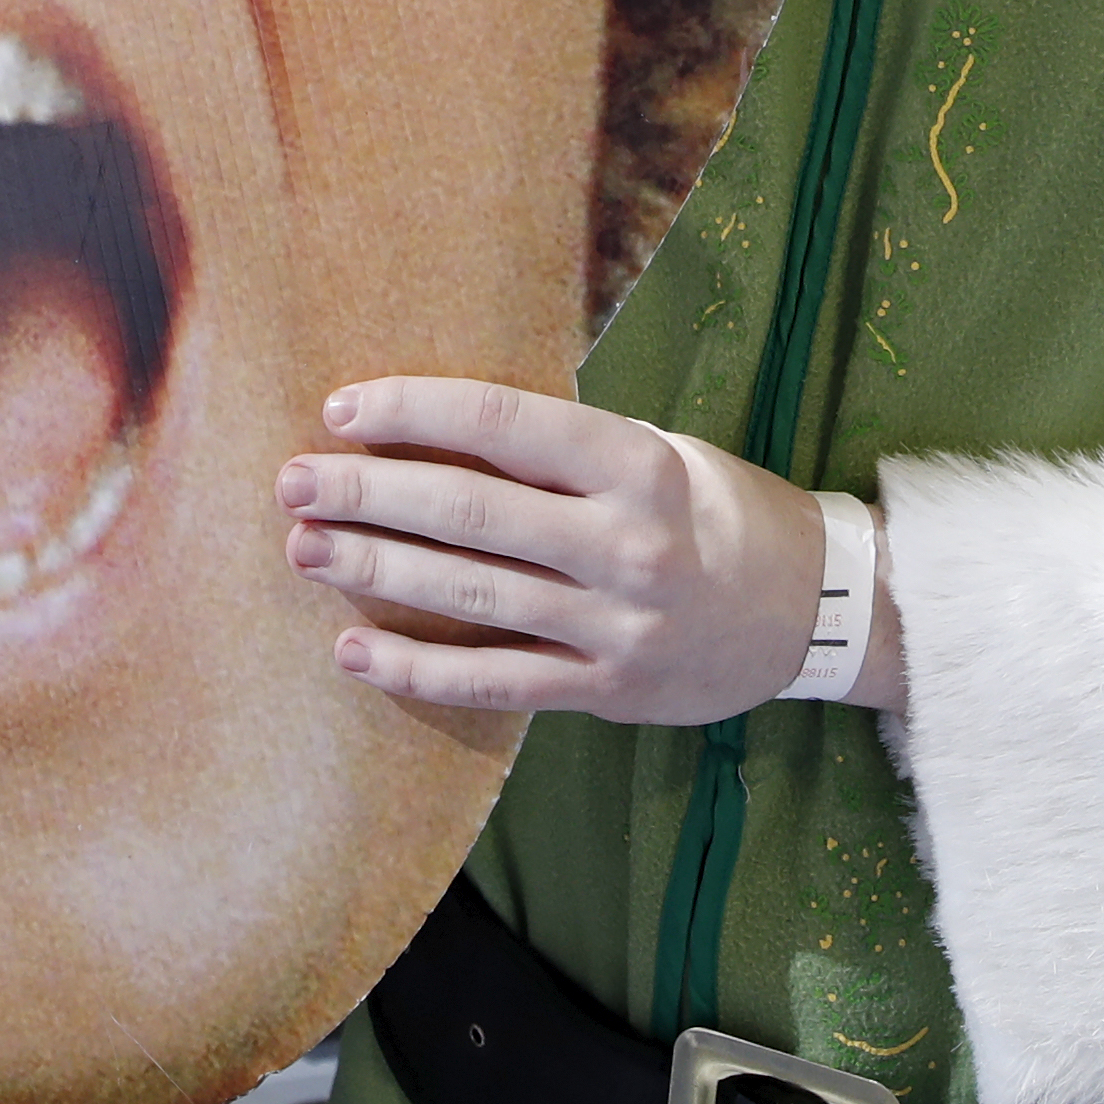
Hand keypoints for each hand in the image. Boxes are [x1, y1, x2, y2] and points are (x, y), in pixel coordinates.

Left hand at [278, 377, 883, 722]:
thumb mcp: (661, 451)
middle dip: (370, 496)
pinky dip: (418, 670)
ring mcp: (614, 627)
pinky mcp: (605, 693)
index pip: (504, 427)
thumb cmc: (719, 511)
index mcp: (640, 466)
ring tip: (304, 549)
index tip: (342, 410)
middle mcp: (627, 546)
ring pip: (472, 598)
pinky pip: (495, 684)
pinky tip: (353, 651)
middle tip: (294, 483)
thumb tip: (434, 435)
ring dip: (377, 574)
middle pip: (472, 515)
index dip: (413, 414)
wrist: (810, 611)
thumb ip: (562, 453)